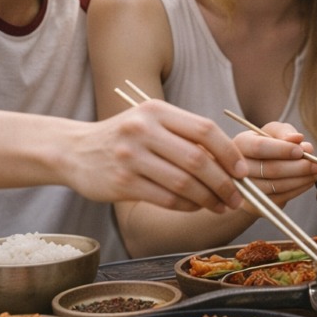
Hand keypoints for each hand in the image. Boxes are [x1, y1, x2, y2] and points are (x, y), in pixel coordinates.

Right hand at [69, 99, 249, 210]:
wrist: (74, 151)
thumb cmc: (124, 138)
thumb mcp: (151, 122)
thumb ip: (185, 136)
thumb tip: (230, 163)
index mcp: (157, 110)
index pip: (205, 129)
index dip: (229, 152)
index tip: (242, 171)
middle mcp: (143, 129)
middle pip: (198, 160)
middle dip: (224, 183)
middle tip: (237, 197)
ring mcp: (131, 156)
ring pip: (184, 183)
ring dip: (209, 198)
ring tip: (221, 205)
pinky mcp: (122, 183)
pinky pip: (167, 199)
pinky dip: (188, 206)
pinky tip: (196, 207)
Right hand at [232, 122, 316, 203]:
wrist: (255, 170)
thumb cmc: (267, 145)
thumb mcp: (273, 132)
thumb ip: (284, 132)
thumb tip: (298, 139)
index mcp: (239, 144)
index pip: (260, 147)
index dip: (283, 149)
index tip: (303, 151)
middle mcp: (236, 167)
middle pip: (269, 169)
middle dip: (298, 167)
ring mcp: (244, 188)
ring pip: (275, 186)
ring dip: (301, 179)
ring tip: (316, 172)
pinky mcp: (254, 203)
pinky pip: (279, 198)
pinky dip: (297, 190)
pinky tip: (308, 181)